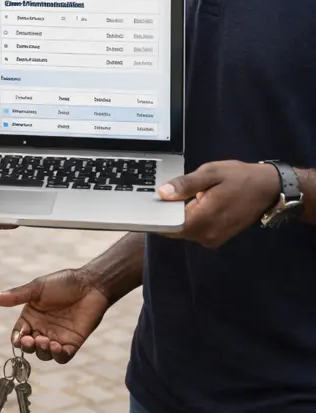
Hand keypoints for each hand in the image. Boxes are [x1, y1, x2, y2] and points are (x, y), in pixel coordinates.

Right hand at [0, 268, 110, 362]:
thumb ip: (15, 296)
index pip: (18, 334)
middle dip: (29, 347)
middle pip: (30, 347)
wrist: (90, 285)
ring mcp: (58, 337)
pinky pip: (63, 356)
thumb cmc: (62, 283)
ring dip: (43, 351)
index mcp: (31, 317)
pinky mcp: (73, 343)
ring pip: (45, 354)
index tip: (20, 337)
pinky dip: (58, 355)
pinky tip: (58, 346)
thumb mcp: (36, 288)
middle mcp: (42, 329)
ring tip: (47, 341)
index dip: (17, 339)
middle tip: (33, 339)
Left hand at [157, 160, 281, 247]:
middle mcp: (207, 235)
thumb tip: (163, 192)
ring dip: (177, 217)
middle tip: (157, 197)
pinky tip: (187, 204)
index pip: (169, 227)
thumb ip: (185, 184)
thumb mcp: (211, 173)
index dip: (155, 218)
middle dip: (165, 215)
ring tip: (172, 198)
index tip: (144, 207)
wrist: (268, 188)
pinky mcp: (217, 237)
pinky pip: (194, 231)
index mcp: (204, 220)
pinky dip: (188, 219)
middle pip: (174, 230)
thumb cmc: (240, 178)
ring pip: (183, 231)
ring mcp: (213, 238)